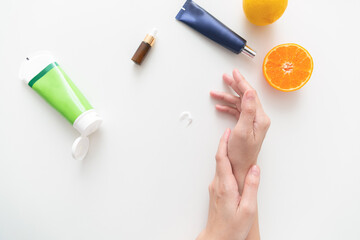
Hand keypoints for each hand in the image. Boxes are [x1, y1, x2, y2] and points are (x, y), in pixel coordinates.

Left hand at [197, 129, 260, 239]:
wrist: (218, 238)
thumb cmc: (232, 227)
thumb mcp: (248, 209)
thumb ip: (252, 186)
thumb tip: (255, 168)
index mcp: (226, 186)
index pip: (222, 159)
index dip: (224, 144)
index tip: (228, 132)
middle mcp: (217, 184)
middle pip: (220, 159)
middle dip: (225, 144)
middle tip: (232, 132)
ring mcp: (215, 188)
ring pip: (220, 165)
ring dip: (225, 153)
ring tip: (234, 144)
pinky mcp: (216, 192)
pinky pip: (220, 172)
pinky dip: (225, 163)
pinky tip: (232, 163)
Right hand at [210, 69, 269, 192]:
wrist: (239, 168)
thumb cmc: (241, 154)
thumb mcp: (243, 130)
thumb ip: (248, 110)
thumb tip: (249, 92)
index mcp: (260, 118)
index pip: (251, 95)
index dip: (242, 82)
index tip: (234, 73)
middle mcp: (258, 119)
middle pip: (246, 96)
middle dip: (235, 86)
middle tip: (226, 77)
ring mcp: (252, 122)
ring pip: (240, 104)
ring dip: (228, 97)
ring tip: (216, 92)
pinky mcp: (246, 126)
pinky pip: (237, 112)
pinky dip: (228, 107)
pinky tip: (220, 106)